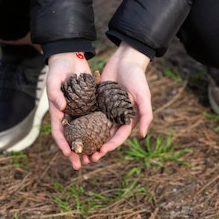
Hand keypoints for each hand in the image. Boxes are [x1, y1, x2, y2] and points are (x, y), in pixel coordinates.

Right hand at [47, 52, 92, 169]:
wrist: (71, 57)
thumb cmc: (58, 69)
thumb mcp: (53, 80)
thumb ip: (55, 94)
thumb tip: (61, 108)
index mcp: (58, 112)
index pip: (59, 132)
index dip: (63, 144)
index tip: (68, 154)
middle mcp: (69, 115)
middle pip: (73, 138)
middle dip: (76, 152)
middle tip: (80, 165)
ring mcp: (81, 111)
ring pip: (85, 133)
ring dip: (89, 146)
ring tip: (94, 158)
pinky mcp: (91, 105)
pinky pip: (95, 121)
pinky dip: (98, 132)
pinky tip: (105, 141)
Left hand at [90, 42, 152, 162]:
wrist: (125, 59)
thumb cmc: (137, 77)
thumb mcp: (143, 95)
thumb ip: (146, 114)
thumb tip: (143, 135)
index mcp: (128, 118)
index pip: (119, 137)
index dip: (111, 146)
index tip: (101, 152)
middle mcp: (116, 117)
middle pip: (105, 137)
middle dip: (98, 149)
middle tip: (88, 159)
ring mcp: (105, 109)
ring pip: (95, 129)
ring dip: (88, 140)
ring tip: (79, 150)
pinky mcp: (96, 102)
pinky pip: (88, 115)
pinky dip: (82, 124)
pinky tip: (72, 131)